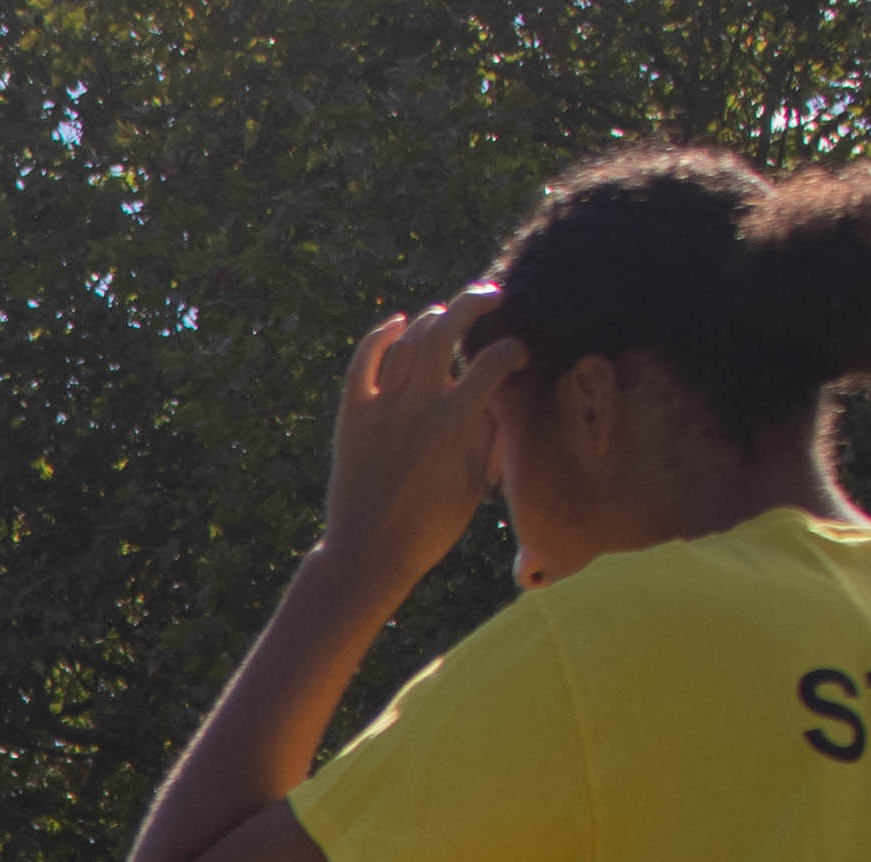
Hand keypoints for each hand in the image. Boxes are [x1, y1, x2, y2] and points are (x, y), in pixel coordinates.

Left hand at [320, 288, 512, 601]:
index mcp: (454, 424)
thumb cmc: (431, 526)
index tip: (519, 355)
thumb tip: (501, 392)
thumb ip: (488, 432)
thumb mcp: (475, 482)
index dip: (513, 349)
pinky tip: (398, 323)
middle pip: (444, 331)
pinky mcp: (351, 417)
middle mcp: (416, 407)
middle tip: (491, 297)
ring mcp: (380, 408)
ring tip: (447, 316)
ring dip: (431, 320)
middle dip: (472, 303)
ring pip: (406, 340)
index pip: (493, 361)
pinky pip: (362, 362)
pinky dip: (379, 336)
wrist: (368, 554)